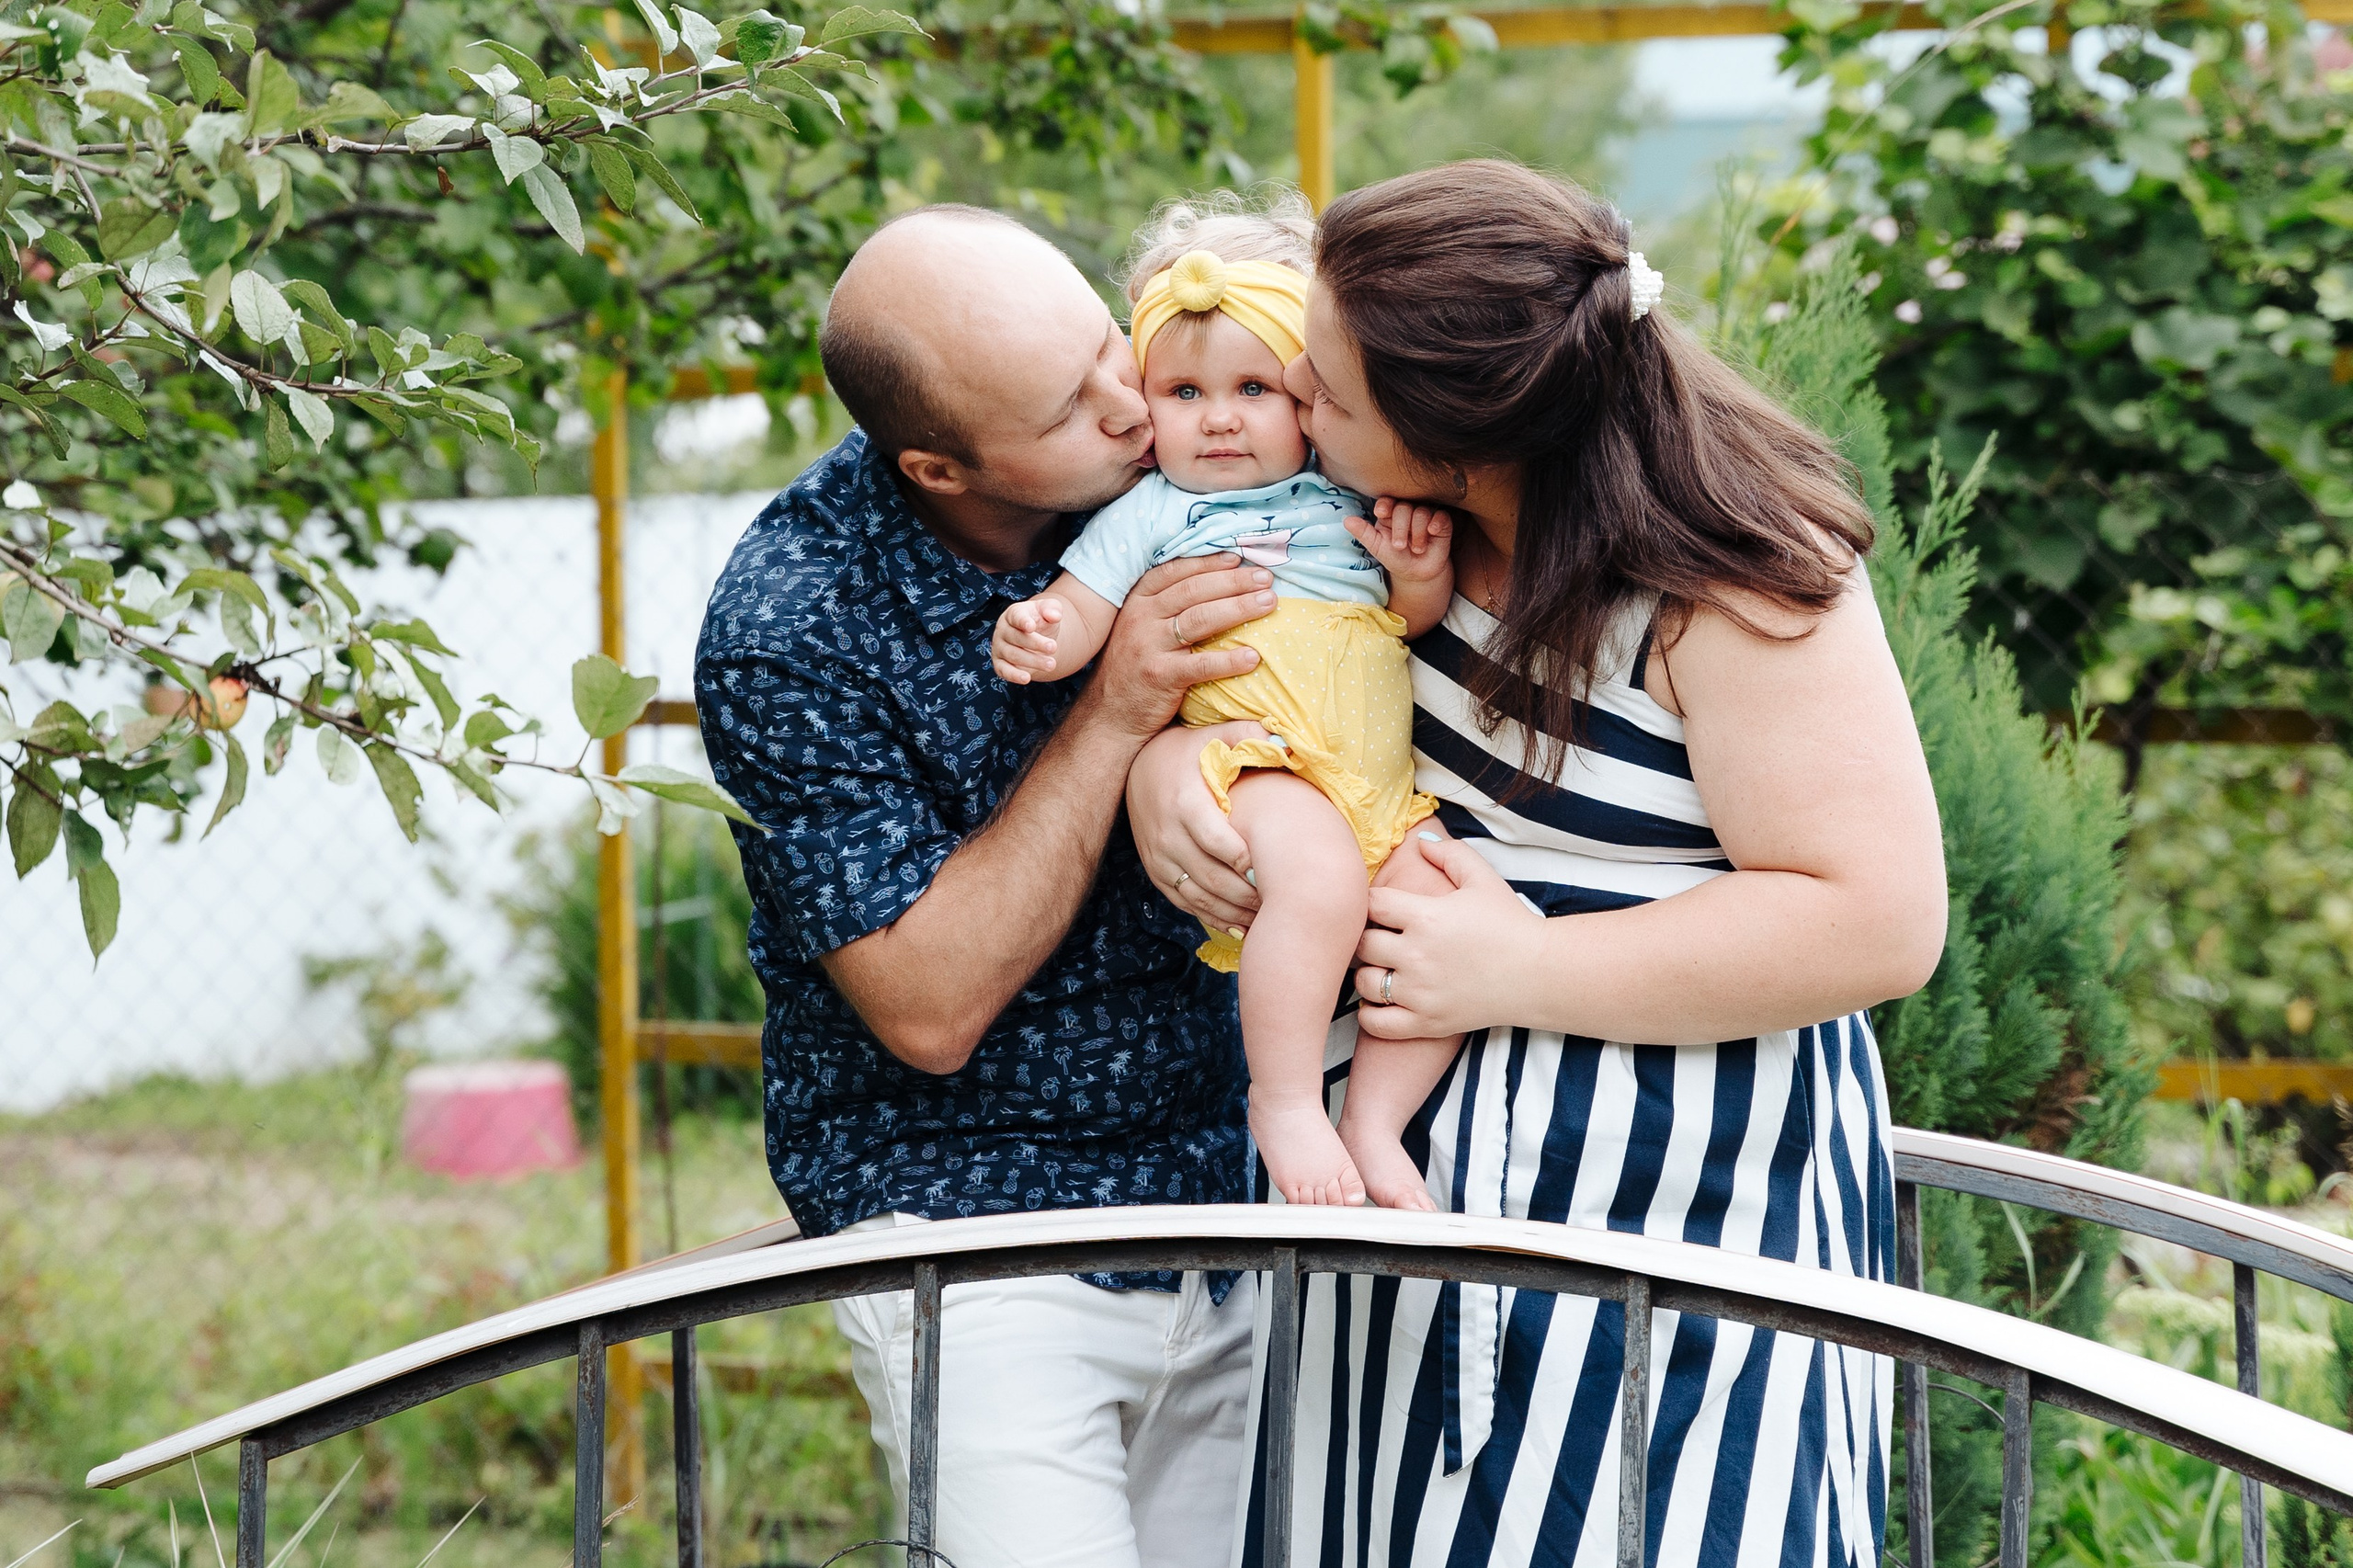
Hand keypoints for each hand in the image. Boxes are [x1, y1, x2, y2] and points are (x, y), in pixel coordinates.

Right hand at [993, 596, 1066, 683]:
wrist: (1037, 638)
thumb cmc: (1042, 621)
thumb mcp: (1049, 610)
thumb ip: (1052, 609)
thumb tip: (1054, 616)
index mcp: (1013, 614)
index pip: (1016, 616)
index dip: (1023, 621)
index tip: (1031, 627)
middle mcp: (1003, 630)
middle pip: (1016, 637)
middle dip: (1036, 643)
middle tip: (1054, 647)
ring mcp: (999, 648)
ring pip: (1013, 655)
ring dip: (1033, 660)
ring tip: (1051, 664)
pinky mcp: (1000, 664)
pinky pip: (1004, 671)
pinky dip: (1014, 675)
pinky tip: (1026, 678)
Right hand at [1082, 554, 1275, 739]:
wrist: (1109, 714)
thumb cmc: (1134, 668)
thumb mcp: (1141, 629)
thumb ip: (1166, 607)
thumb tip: (1216, 586)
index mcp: (1138, 601)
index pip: (1177, 572)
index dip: (1209, 563)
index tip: (1238, 558)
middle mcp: (1141, 618)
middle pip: (1194, 591)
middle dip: (1234, 582)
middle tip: (1265, 579)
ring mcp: (1148, 646)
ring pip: (1200, 619)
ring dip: (1239, 609)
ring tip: (1269, 603)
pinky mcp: (1159, 676)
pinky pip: (1200, 664)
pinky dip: (1229, 660)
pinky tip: (1254, 657)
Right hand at [1127, 720, 1264, 931]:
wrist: (1138, 765)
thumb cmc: (1186, 752)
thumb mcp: (1213, 736)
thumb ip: (1248, 736)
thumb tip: (1288, 742)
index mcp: (1185, 804)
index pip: (1218, 842)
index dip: (1247, 860)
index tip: (1273, 868)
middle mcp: (1167, 836)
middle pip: (1211, 877)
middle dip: (1247, 894)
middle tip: (1279, 901)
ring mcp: (1159, 858)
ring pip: (1198, 897)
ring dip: (1233, 912)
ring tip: (1265, 918)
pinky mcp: (1156, 872)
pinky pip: (1185, 903)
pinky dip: (1213, 918)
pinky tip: (1240, 925)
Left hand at [1347, 498, 1453, 586]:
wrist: (1417, 574)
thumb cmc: (1396, 558)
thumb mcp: (1377, 547)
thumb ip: (1364, 533)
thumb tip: (1346, 520)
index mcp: (1391, 513)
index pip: (1388, 501)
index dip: (1385, 505)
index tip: (1381, 513)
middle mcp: (1408, 511)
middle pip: (1404, 507)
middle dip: (1400, 527)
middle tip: (1400, 546)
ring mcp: (1426, 515)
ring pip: (1421, 512)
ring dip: (1417, 532)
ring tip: (1416, 549)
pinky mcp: (1442, 523)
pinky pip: (1440, 516)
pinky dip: (1436, 524)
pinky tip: (1431, 533)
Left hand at [1353, 837, 1542, 1039]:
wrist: (1539, 973)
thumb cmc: (1511, 924)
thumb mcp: (1483, 879)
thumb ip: (1450, 854)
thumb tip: (1420, 842)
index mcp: (1426, 916)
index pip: (1371, 904)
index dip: (1370, 902)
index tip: (1382, 908)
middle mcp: (1417, 955)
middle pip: (1362, 943)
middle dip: (1365, 937)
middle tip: (1377, 937)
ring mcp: (1420, 992)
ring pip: (1364, 982)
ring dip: (1367, 973)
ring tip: (1381, 967)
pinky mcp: (1427, 1022)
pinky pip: (1377, 1024)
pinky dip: (1370, 1014)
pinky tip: (1380, 1001)